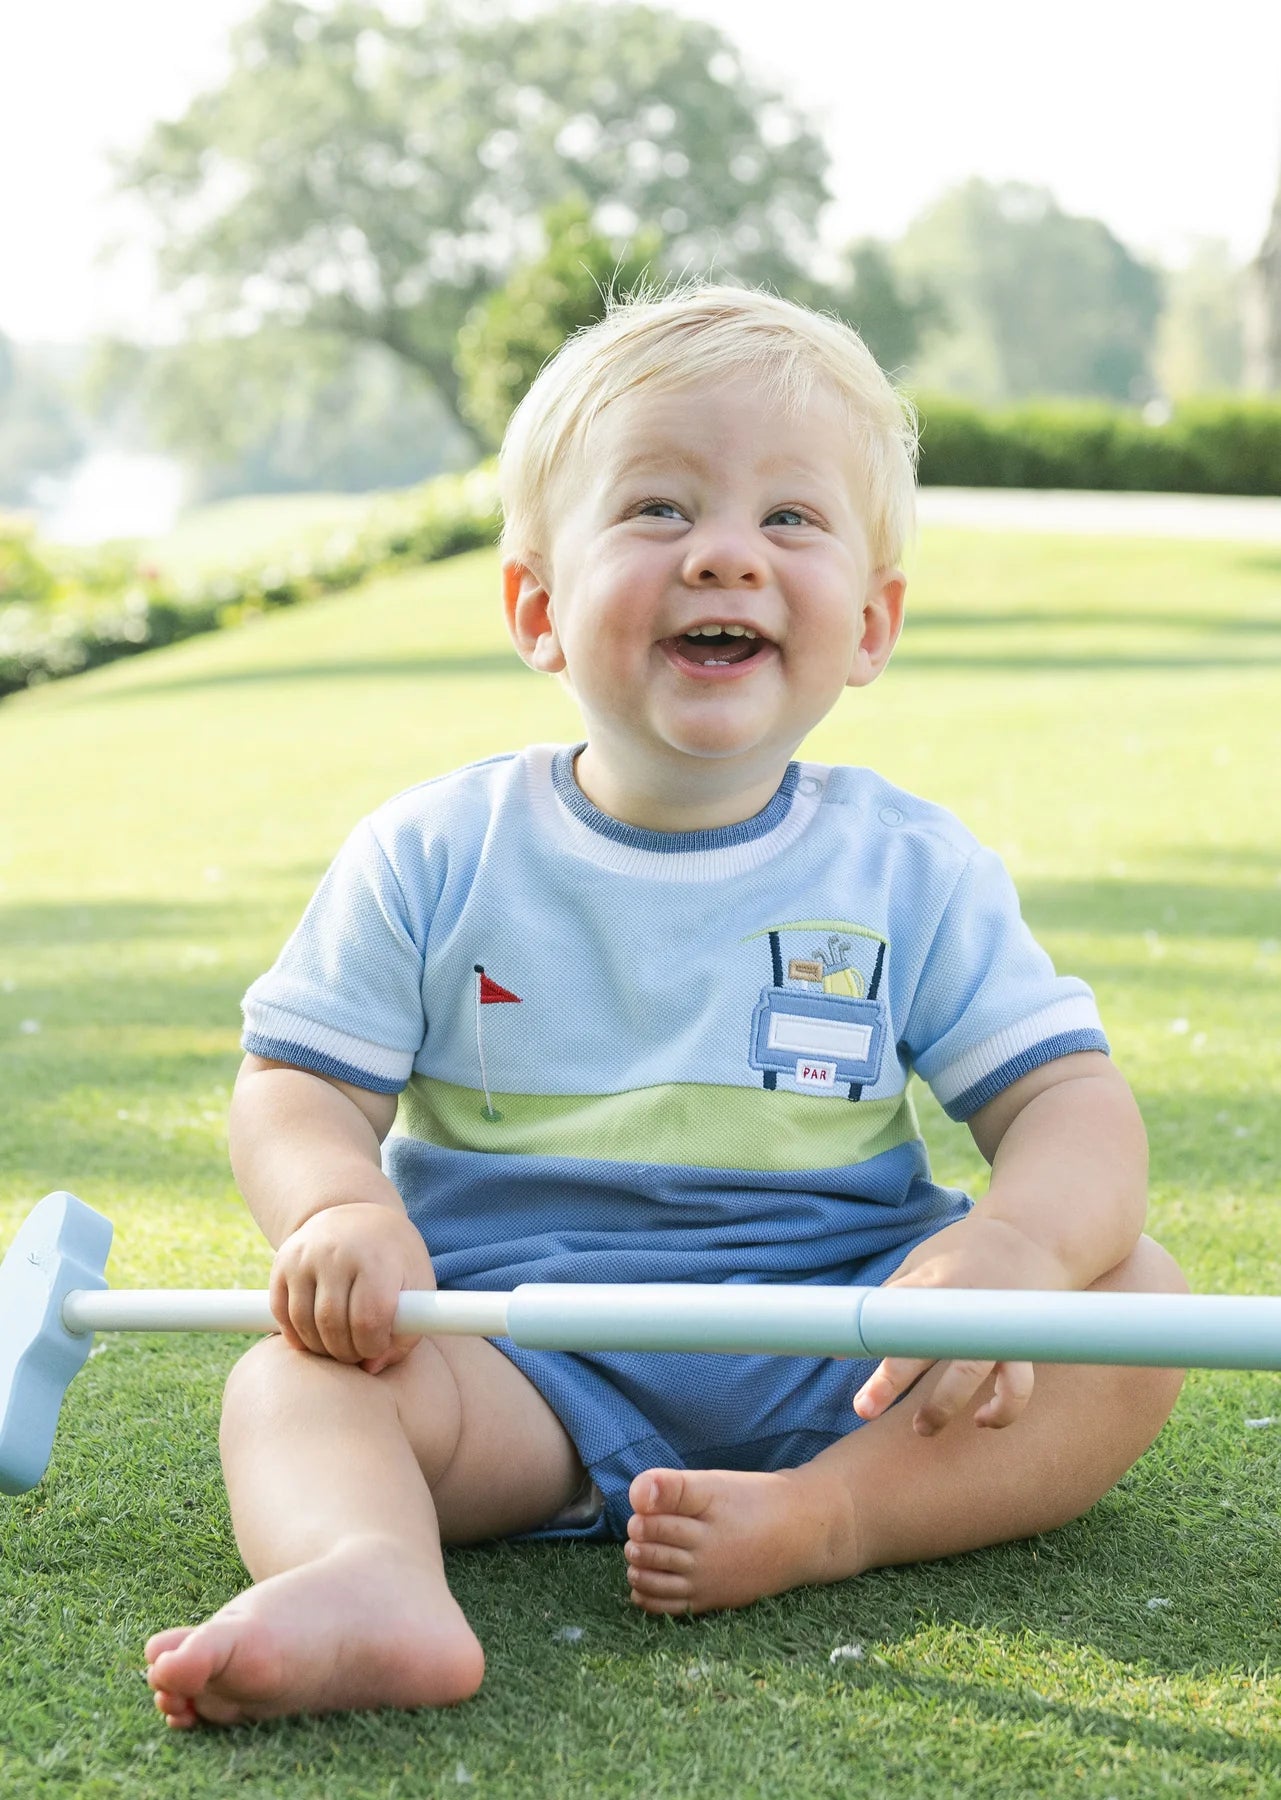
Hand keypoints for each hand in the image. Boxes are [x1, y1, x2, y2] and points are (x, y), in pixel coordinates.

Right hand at [269, 1202, 436, 1373]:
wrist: (355, 1212)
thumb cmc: (394, 1257)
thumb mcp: (417, 1284)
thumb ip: (407, 1331)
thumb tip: (372, 1367)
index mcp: (376, 1258)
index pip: (368, 1320)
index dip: (372, 1346)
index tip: (377, 1347)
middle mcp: (337, 1253)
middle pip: (333, 1325)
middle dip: (346, 1352)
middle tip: (357, 1353)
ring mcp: (305, 1256)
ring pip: (304, 1322)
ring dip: (321, 1348)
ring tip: (339, 1346)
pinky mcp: (283, 1262)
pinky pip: (281, 1312)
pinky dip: (295, 1334)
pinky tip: (314, 1337)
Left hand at [852, 1216, 1071, 1436]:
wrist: (1031, 1233)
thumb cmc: (965, 1249)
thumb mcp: (921, 1260)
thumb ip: (890, 1298)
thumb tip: (844, 1344)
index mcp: (933, 1279)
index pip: (894, 1309)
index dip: (867, 1334)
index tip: (842, 1354)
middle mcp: (964, 1303)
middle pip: (926, 1344)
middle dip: (894, 1378)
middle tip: (865, 1409)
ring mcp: (996, 1325)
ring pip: (972, 1372)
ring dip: (945, 1404)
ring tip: (922, 1428)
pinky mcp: (1024, 1344)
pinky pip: (1018, 1386)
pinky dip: (1003, 1409)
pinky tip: (981, 1420)